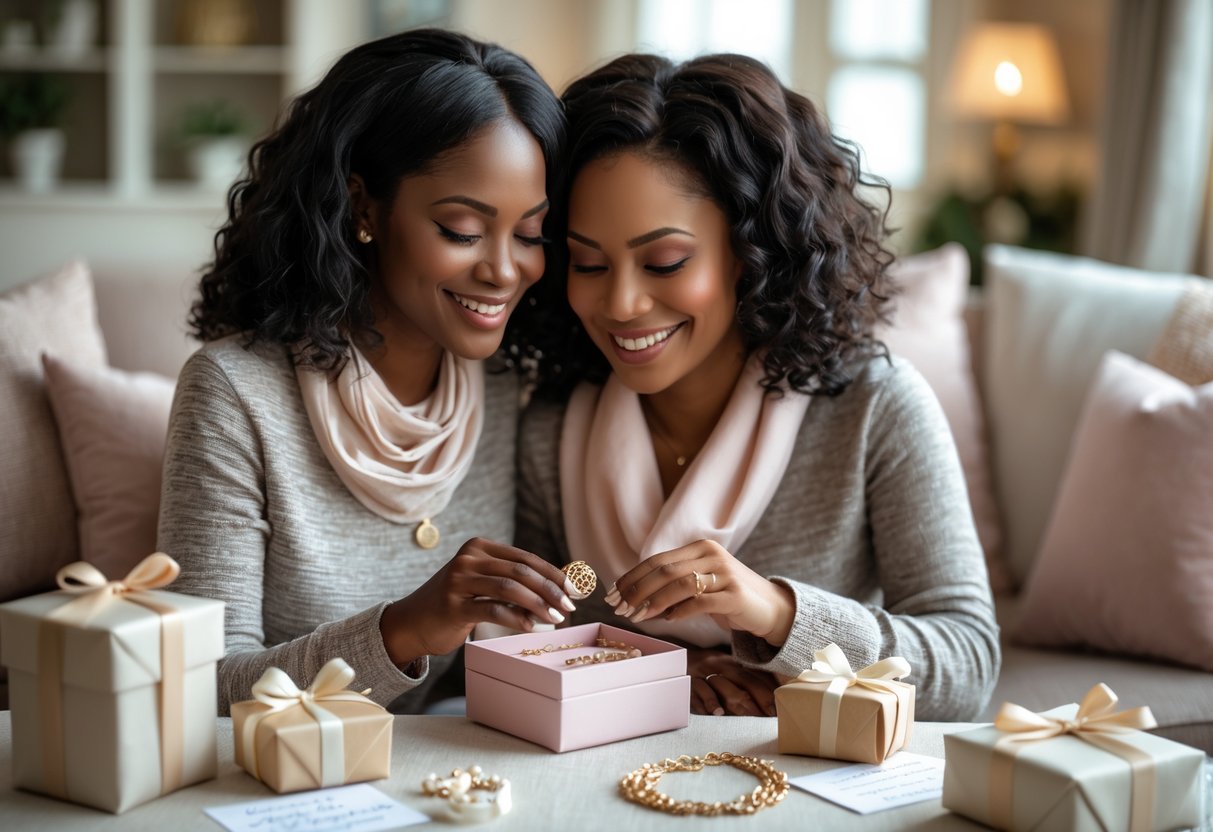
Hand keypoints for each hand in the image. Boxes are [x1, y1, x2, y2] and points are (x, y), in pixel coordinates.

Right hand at [379, 538, 575, 665]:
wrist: (412, 622)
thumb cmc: (455, 604)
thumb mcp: (481, 584)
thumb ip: (511, 582)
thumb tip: (558, 590)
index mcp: (478, 547)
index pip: (525, 558)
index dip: (553, 573)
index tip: (573, 590)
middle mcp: (468, 559)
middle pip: (520, 571)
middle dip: (550, 589)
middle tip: (568, 607)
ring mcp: (458, 581)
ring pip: (509, 588)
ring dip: (538, 604)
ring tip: (555, 619)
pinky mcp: (453, 605)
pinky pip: (493, 609)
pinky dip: (516, 618)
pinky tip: (530, 627)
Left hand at [604, 540, 795, 644]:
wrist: (771, 609)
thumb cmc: (728, 598)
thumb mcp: (701, 585)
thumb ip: (673, 586)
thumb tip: (634, 599)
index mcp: (700, 548)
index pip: (657, 560)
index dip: (632, 576)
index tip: (613, 593)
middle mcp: (712, 555)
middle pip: (664, 570)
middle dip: (637, 590)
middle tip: (619, 607)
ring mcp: (725, 574)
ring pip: (679, 585)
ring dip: (653, 602)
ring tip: (638, 616)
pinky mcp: (735, 596)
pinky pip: (700, 602)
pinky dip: (679, 611)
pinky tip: (667, 620)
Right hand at [687, 648, 777, 716]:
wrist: (672, 660)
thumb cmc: (706, 670)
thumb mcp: (723, 668)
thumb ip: (743, 678)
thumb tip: (771, 697)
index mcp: (730, 662)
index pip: (753, 674)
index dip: (767, 690)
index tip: (779, 708)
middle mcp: (717, 665)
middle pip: (741, 680)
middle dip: (757, 698)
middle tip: (768, 716)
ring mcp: (701, 674)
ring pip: (720, 686)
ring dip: (734, 702)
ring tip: (750, 718)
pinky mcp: (685, 683)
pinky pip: (697, 692)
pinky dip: (707, 703)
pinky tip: (716, 713)